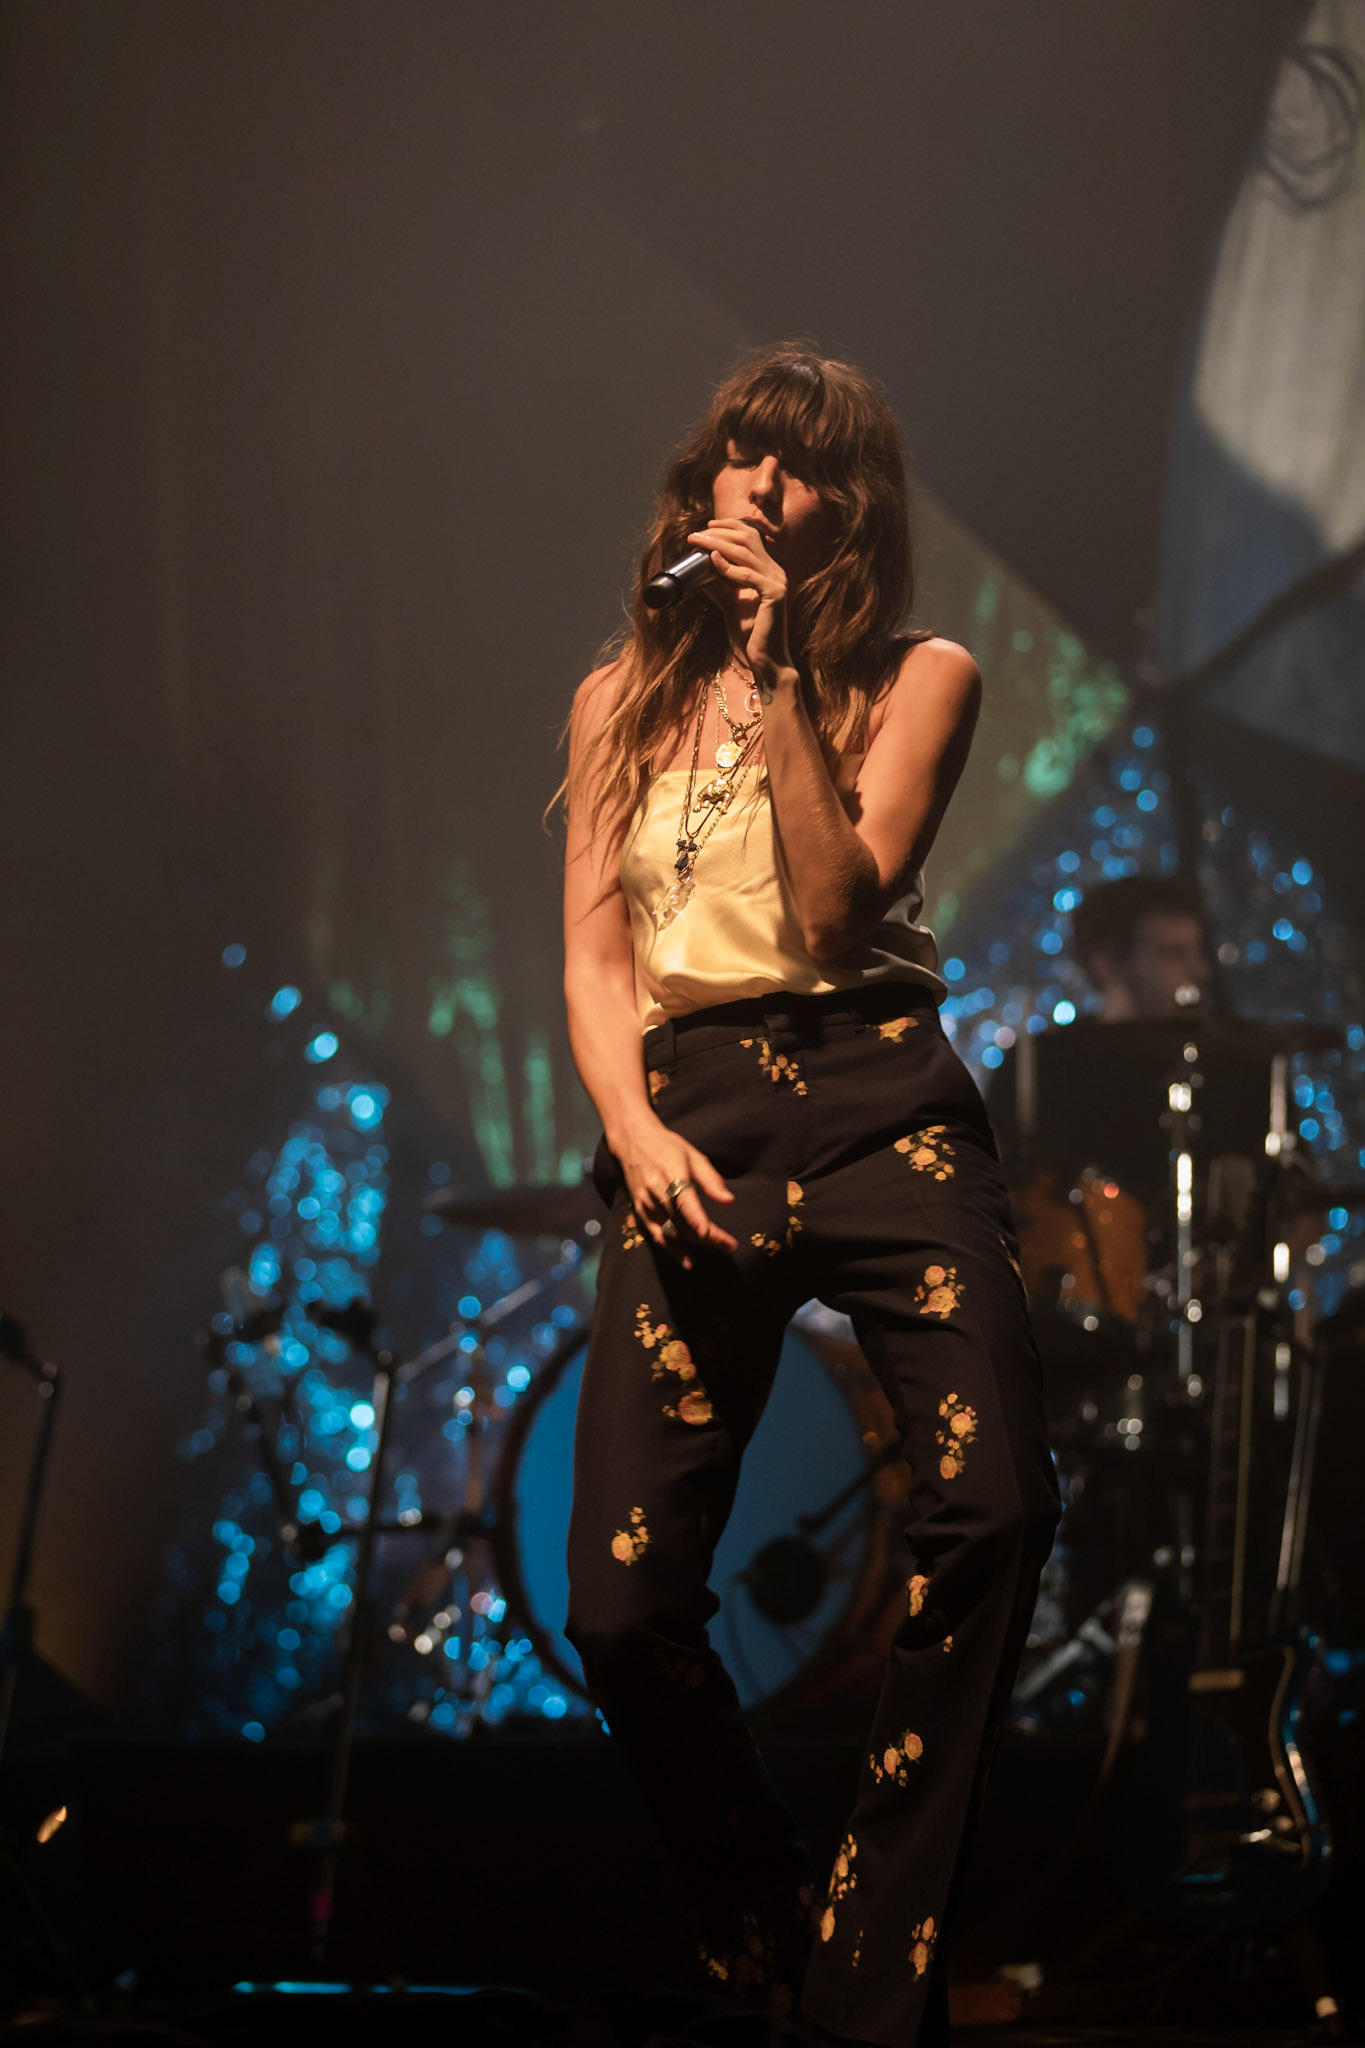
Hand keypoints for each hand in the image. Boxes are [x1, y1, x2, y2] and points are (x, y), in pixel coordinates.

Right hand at [612, 1116, 736, 1265]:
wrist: (632, 1141)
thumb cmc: (667, 1146)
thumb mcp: (693, 1154)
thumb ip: (710, 1179)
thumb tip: (728, 1200)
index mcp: (670, 1173)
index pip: (685, 1201)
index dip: (698, 1220)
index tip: (713, 1234)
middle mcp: (656, 1191)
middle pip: (682, 1221)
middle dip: (708, 1237)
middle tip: (730, 1246)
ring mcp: (646, 1203)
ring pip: (672, 1231)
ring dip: (695, 1244)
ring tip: (718, 1250)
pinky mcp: (640, 1211)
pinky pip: (657, 1235)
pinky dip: (672, 1250)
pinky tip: (687, 1261)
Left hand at [687, 519, 792, 679]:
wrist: (766, 660)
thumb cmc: (751, 635)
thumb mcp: (730, 605)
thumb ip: (719, 587)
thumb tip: (700, 572)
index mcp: (768, 570)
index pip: (751, 536)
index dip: (729, 527)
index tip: (707, 526)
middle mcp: (776, 571)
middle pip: (748, 538)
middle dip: (720, 532)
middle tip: (696, 534)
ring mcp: (777, 582)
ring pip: (746, 552)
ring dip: (719, 544)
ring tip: (698, 542)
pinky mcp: (775, 594)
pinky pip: (748, 575)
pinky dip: (729, 567)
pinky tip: (713, 561)